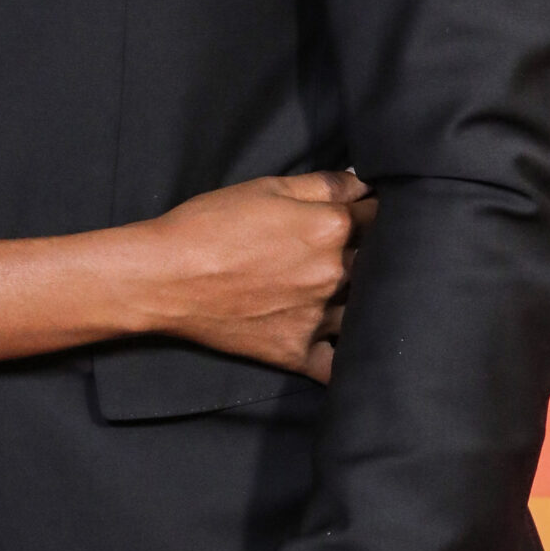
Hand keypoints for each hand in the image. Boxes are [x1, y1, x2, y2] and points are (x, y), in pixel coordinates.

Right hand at [135, 172, 373, 379]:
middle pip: (384, 265)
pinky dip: (351, 361)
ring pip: (369, 314)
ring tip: (367, 296)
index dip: (381, 211)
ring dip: (372, 304)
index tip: (376, 213)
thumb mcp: (267, 187)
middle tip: (377, 252)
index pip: (381, 216)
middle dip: (385, 256)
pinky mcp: (296, 352)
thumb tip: (365, 184)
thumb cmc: (210, 224)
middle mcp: (333, 275)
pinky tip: (355, 352)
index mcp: (330, 229)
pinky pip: (338, 367)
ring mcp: (318, 318)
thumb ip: (323, 184)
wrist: (164, 276)